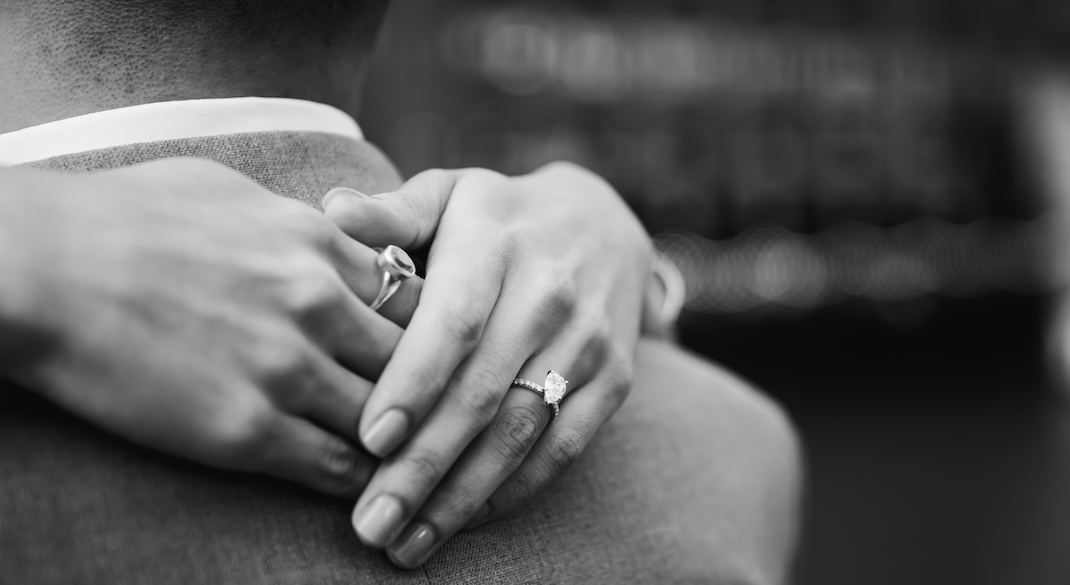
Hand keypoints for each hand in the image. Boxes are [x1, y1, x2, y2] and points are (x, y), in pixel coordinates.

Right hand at [0, 159, 420, 496]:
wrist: (42, 267)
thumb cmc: (124, 217)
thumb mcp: (230, 192)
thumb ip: (296, 223)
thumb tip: (329, 230)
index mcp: (319, 242)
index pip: (420, 296)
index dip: (429, 333)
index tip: (426, 357)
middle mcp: (318, 302)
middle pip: (419, 359)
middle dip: (430, 389)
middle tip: (435, 416)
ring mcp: (287, 367)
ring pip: (390, 417)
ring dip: (402, 441)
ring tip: (409, 460)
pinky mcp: (246, 429)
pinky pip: (337, 466)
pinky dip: (361, 478)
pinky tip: (366, 485)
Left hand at [324, 161, 651, 565]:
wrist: (607, 225)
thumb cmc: (501, 217)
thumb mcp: (451, 194)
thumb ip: (392, 213)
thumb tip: (330, 213)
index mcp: (497, 245)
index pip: (455, 324)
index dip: (414, 384)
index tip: (368, 441)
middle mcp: (550, 294)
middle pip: (482, 394)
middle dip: (423, 466)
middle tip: (368, 523)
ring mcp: (588, 342)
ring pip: (521, 432)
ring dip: (463, 496)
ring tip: (405, 544)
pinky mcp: (615, 379)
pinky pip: (563, 448)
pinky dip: (513, 492)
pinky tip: (463, 522)